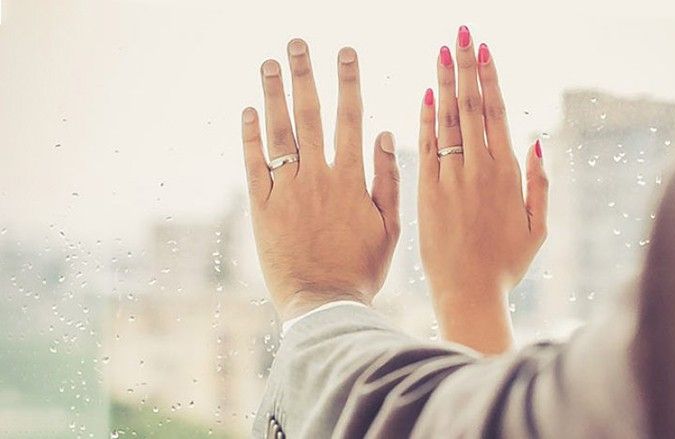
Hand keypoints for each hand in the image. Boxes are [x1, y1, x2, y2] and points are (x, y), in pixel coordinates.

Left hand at [241, 39, 399, 320]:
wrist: (324, 305)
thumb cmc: (361, 269)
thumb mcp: (390, 228)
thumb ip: (387, 179)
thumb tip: (385, 134)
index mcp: (350, 179)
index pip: (349, 118)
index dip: (348, 82)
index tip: (346, 52)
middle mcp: (317, 177)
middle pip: (309, 116)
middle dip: (304, 75)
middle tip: (297, 43)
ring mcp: (287, 191)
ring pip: (279, 133)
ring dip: (273, 95)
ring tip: (269, 64)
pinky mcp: (262, 208)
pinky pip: (253, 165)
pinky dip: (250, 137)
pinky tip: (248, 110)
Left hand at [418, 27, 548, 353]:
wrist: (468, 295)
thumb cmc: (505, 265)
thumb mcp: (536, 229)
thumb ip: (539, 185)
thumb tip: (538, 143)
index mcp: (508, 174)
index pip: (496, 113)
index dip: (489, 78)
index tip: (483, 48)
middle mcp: (479, 170)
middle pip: (471, 107)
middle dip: (465, 67)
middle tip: (460, 32)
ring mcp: (451, 180)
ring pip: (447, 122)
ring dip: (444, 83)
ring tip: (441, 51)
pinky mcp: (426, 193)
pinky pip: (426, 149)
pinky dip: (425, 121)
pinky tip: (425, 94)